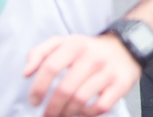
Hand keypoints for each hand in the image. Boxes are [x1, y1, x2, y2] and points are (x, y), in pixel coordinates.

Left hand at [24, 34, 140, 116]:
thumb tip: (26, 73)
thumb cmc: (88, 50)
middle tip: (47, 115)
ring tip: (62, 115)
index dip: (38, 88)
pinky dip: (87, 114)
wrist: (126, 47)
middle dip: (52, 108)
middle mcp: (93, 56)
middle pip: (65, 89)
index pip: (50, 67)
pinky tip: (82, 112)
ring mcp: (108, 70)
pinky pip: (100, 106)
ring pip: (80, 100)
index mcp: (75, 44)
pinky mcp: (121, 83)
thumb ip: (39, 53)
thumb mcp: (64, 43)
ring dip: (67, 113)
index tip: (34, 101)